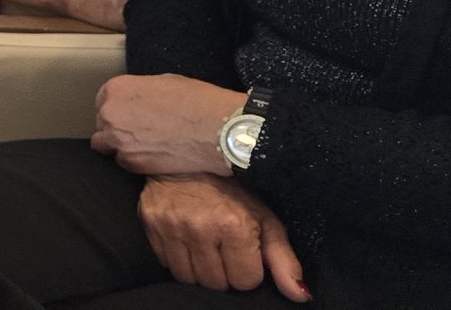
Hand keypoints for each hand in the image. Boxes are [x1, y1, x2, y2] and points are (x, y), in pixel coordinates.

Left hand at [93, 74, 247, 175]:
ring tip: (145, 145)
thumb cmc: (196, 102)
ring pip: (106, 146)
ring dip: (121, 146)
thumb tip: (137, 100)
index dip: (118, 110)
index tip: (128, 116)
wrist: (216, 129)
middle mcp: (110, 113)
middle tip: (140, 132)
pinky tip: (154, 156)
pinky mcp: (130, 162)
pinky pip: (123, 163)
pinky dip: (135, 161)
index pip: (103, 102)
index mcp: (116, 89)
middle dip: (117, 128)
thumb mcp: (163, 82)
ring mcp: (117, 140)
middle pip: (102, 124)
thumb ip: (140, 92)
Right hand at [139, 175, 311, 300]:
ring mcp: (171, 228)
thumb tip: (300, 296)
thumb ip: (283, 259)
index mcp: (234, 225)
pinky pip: (166, 264)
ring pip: (188, 278)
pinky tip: (187, 241)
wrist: (186, 155)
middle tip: (225, 250)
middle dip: (225, 272)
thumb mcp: (265, 219)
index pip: (245, 281)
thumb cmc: (233, 189)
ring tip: (206, 248)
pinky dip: (179, 259)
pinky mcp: (149, 226)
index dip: (248, 270)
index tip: (245, 251)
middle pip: (216, 284)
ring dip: (200, 270)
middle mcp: (200, 228)